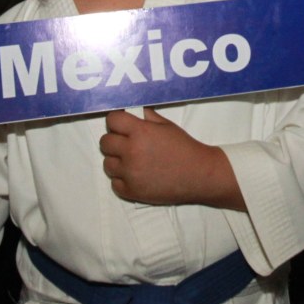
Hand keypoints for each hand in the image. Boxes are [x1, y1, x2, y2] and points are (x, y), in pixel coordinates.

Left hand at [98, 107, 242, 209]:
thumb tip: (131, 111)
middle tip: (127, 144)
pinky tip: (136, 176)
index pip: (111, 120)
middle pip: (104, 142)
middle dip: (114, 141)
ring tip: (133, 162)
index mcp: (140, 132)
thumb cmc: (184, 147)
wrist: (199, 175)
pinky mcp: (131, 192)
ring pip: (107, 164)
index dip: (116, 122)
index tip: (122, 126)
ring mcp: (130, 174)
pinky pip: (114, 183)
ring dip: (117, 161)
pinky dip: (123, 180)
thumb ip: (147, 117)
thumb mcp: (167, 125)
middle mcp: (131, 152)